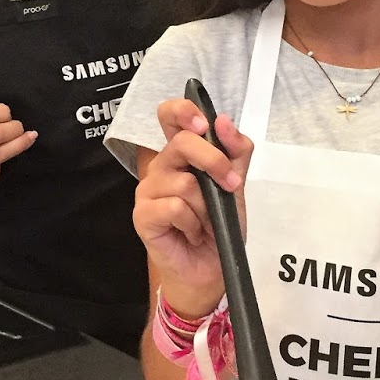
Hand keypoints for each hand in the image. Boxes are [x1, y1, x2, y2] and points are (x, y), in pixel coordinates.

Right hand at [134, 99, 253, 319]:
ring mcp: (148, 191)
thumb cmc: (219, 226)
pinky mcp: (143, 216)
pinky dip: (192, 223)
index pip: (169, 116)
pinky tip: (191, 233)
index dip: (183, 111)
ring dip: (206, 206)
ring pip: (184, 182)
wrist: (212, 269)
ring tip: (205, 222)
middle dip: (214, 162)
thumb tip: (223, 122)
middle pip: (182, 143)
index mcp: (181, 154)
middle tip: (230, 185)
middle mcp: (162, 167)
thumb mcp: (236, 185)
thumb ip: (236, 153)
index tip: (204, 124)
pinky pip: (174, 207)